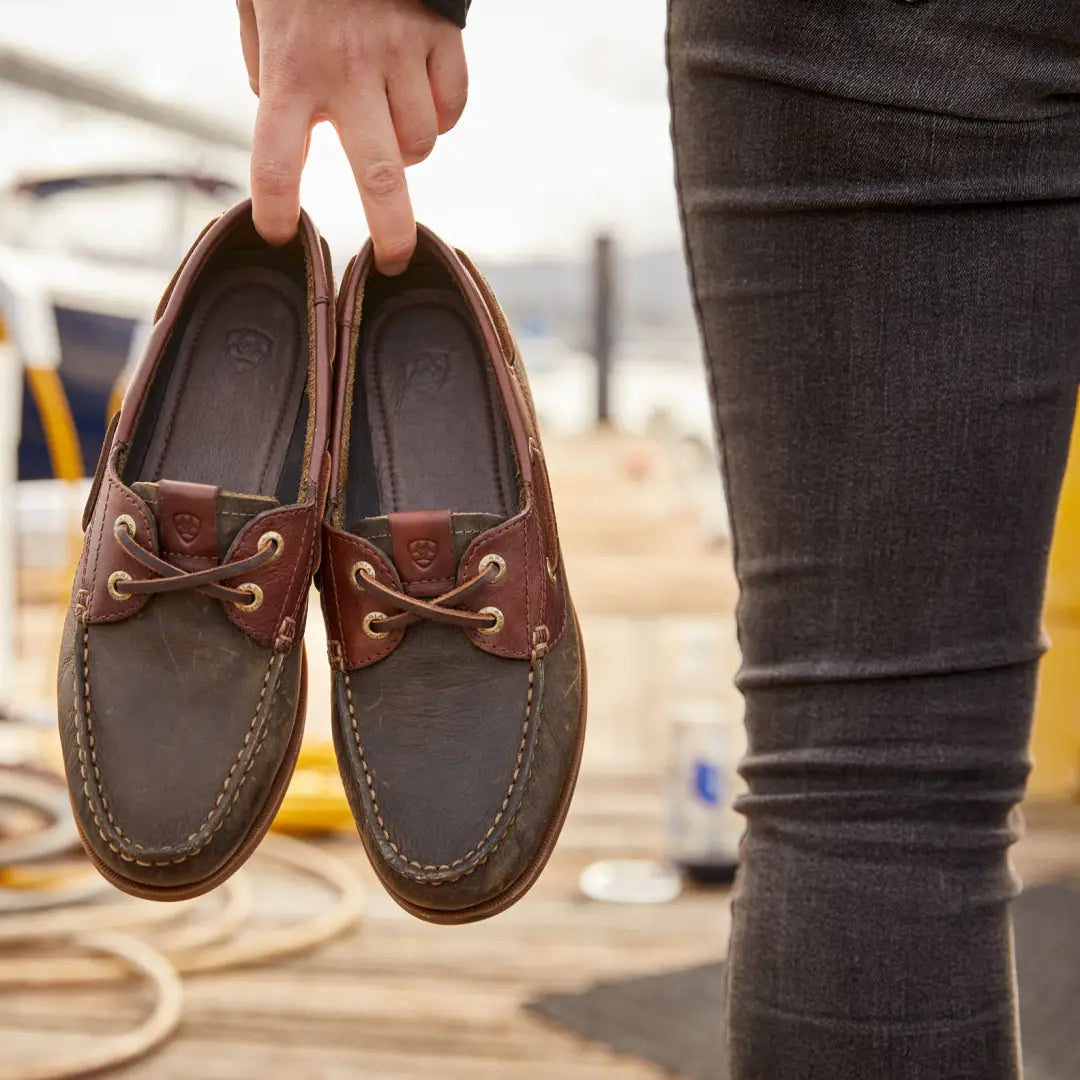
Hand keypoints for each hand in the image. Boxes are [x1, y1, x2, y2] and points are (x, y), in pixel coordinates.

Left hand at [237, 0, 467, 272]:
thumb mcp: (259, 10)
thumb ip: (266, 72)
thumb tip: (295, 131)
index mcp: (289, 68)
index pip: (275, 158)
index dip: (275, 206)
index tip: (279, 234)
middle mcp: (346, 70)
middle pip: (379, 177)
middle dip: (392, 231)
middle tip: (395, 260)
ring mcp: (400, 55)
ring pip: (421, 144)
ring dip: (407, 146)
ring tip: (389, 118)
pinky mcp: (440, 39)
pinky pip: (453, 109)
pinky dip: (441, 114)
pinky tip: (421, 94)